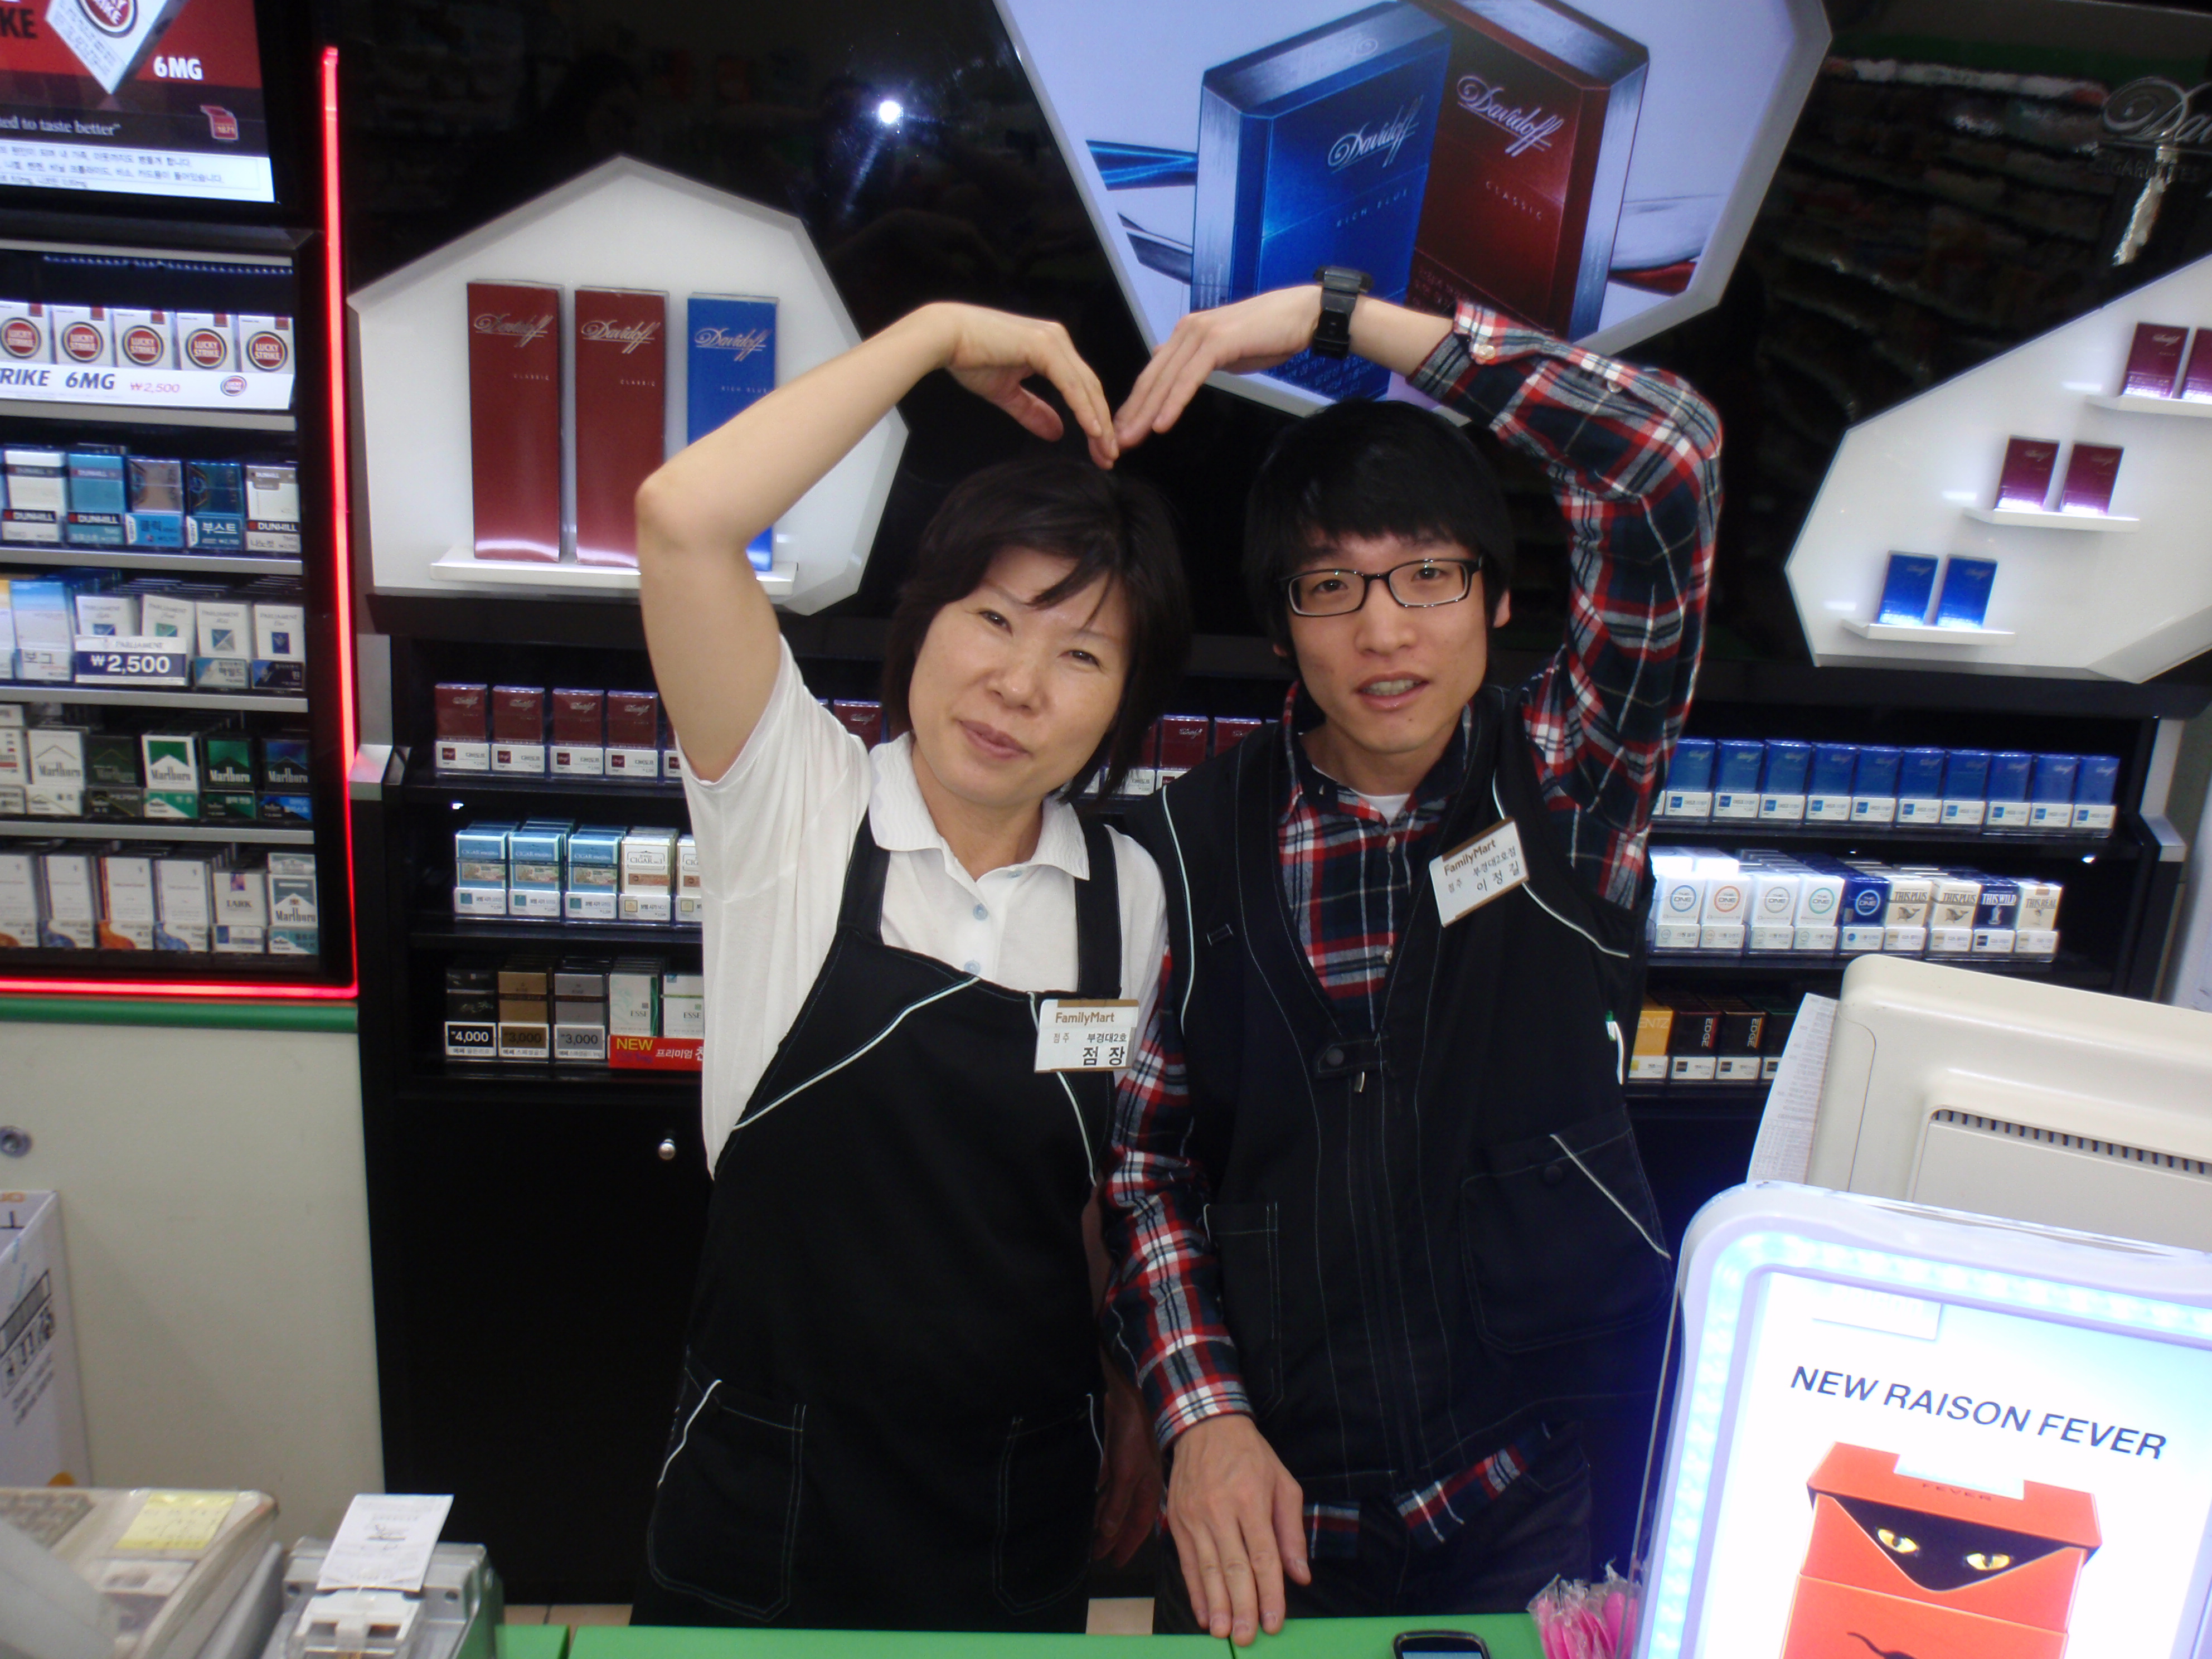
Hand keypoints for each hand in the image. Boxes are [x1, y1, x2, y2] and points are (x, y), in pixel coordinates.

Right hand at [927, 302, 1118, 466]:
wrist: (945, 337)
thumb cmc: (970, 358)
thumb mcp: (1008, 393)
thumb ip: (1033, 411)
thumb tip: (1057, 433)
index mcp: (1052, 349)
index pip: (1082, 388)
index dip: (1094, 419)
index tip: (1100, 448)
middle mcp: (1058, 341)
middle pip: (1090, 389)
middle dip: (1103, 426)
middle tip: (1109, 457)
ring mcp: (1053, 341)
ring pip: (1086, 388)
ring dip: (1099, 422)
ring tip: (1105, 451)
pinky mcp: (1044, 345)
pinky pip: (1070, 383)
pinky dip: (1083, 408)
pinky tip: (1093, 430)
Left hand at [1094, 1366, 1163, 1565]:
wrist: (1131, 1395)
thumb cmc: (1134, 1435)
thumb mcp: (1126, 1474)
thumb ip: (1118, 1503)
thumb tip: (1109, 1534)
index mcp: (1147, 1489)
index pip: (1138, 1526)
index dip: (1127, 1545)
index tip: (1114, 1564)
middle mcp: (1140, 1481)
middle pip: (1125, 1515)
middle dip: (1113, 1535)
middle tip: (1096, 1553)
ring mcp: (1128, 1466)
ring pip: (1115, 1498)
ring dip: (1103, 1514)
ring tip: (1090, 1531)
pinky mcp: (1117, 1453)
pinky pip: (1107, 1479)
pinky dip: (1099, 1491)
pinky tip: (1090, 1496)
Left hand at [1114, 286, 1322, 448]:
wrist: (1302, 315)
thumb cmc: (1268, 336)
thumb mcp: (1223, 352)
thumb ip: (1196, 361)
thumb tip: (1171, 366)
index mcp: (1185, 335)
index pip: (1154, 374)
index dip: (1137, 403)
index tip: (1122, 429)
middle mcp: (1186, 331)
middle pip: (1153, 379)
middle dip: (1133, 413)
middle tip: (1116, 442)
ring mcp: (1200, 334)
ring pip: (1166, 380)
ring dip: (1146, 413)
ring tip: (1131, 438)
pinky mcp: (1217, 342)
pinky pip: (1190, 378)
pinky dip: (1174, 402)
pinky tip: (1161, 424)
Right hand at [1165, 1413, 1309, 1645]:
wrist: (1205, 1425)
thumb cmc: (1250, 1455)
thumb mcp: (1283, 1483)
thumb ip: (1292, 1531)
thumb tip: (1300, 1575)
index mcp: (1251, 1499)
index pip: (1263, 1556)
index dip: (1270, 1592)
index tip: (1274, 1622)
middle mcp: (1220, 1510)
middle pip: (1233, 1567)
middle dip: (1242, 1607)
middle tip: (1248, 1638)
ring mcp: (1195, 1516)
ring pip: (1208, 1569)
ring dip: (1217, 1605)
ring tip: (1224, 1633)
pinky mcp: (1177, 1521)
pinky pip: (1187, 1562)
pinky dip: (1195, 1590)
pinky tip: (1203, 1613)